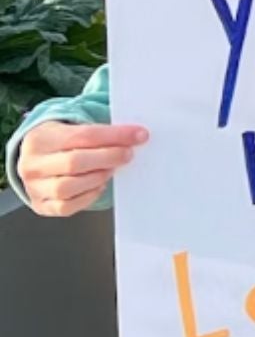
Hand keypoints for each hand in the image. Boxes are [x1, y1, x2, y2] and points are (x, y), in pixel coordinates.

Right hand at [15, 122, 144, 217]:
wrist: (37, 159)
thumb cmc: (61, 143)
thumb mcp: (72, 129)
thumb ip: (100, 133)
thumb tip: (136, 135)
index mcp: (40, 139)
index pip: (83, 136)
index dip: (115, 136)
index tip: (139, 135)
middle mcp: (32, 165)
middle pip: (74, 162)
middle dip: (108, 157)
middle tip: (128, 154)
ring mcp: (34, 187)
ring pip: (68, 187)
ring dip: (98, 178)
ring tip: (111, 169)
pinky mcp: (42, 205)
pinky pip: (67, 207)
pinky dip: (88, 196)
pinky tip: (99, 186)